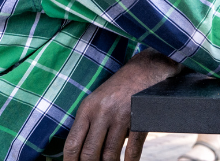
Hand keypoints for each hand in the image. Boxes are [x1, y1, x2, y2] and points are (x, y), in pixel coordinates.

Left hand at [64, 49, 181, 160]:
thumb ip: (88, 124)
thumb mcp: (98, 101)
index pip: (72, 144)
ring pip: (109, 154)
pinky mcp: (140, 119)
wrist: (147, 68)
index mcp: (88, 109)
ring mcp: (122, 116)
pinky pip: (132, 149)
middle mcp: (102, 113)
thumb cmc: (120, 88)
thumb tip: (81, 153)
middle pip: (89, 153)